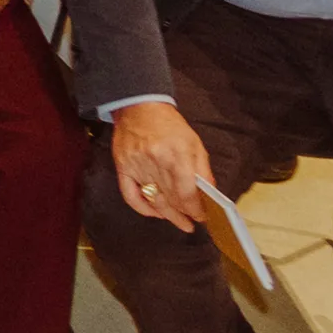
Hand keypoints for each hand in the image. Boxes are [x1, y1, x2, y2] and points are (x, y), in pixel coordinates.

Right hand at [109, 102, 215, 233]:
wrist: (139, 107)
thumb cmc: (169, 125)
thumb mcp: (195, 143)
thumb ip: (203, 170)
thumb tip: (210, 195)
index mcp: (176, 155)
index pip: (186, 193)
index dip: (195, 210)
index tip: (201, 217)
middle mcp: (155, 161)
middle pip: (171, 199)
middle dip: (183, 215)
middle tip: (190, 224)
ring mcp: (136, 165)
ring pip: (153, 200)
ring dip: (167, 214)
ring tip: (178, 222)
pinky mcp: (123, 167)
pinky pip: (131, 196)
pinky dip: (143, 208)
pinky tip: (155, 213)